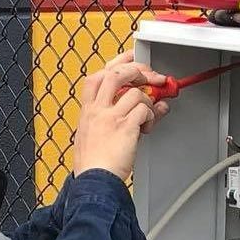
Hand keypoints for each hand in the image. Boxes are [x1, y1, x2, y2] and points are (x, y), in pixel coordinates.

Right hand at [71, 51, 170, 180]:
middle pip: (117, 73)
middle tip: (152, 78)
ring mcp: (110, 117)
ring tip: (149, 113)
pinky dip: (152, 115)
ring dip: (149, 100)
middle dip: (138, 71)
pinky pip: (145, 109)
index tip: (131, 59)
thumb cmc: (94, 164)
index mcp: (88, 110)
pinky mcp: (125, 127)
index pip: (98, 76)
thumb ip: (114, 118)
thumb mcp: (94, 135)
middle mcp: (97, 109)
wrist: (94, 180)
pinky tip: (147, 126)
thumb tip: (139, 108)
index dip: (117, 62)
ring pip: (136, 92)